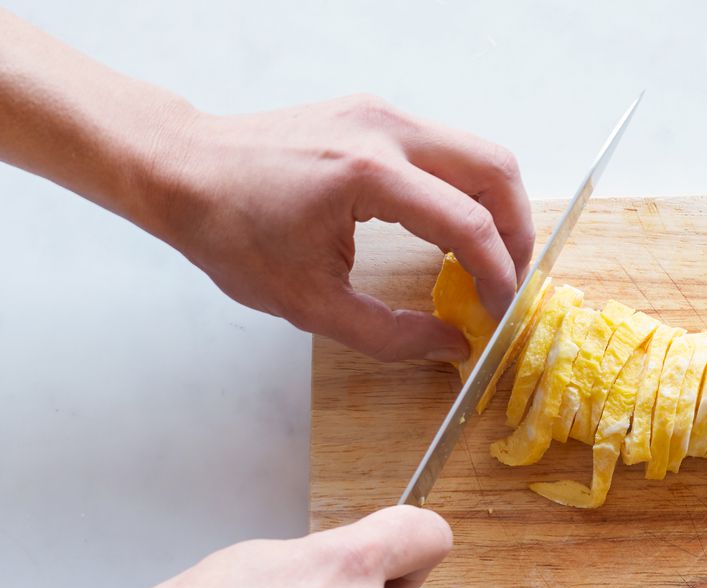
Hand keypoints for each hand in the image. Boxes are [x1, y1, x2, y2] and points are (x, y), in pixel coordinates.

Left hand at [156, 95, 533, 361]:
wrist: (182, 170)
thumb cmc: (231, 232)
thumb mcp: (310, 305)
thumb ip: (390, 335)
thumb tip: (452, 346)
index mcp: (367, 175)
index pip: (468, 224)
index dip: (498, 276)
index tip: (499, 313)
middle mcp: (384, 131)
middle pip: (496, 171)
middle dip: (517, 233)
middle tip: (509, 282)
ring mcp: (382, 114)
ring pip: (480, 154)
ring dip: (497, 210)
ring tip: (486, 261)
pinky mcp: (375, 115)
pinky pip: (448, 150)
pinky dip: (467, 191)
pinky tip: (450, 233)